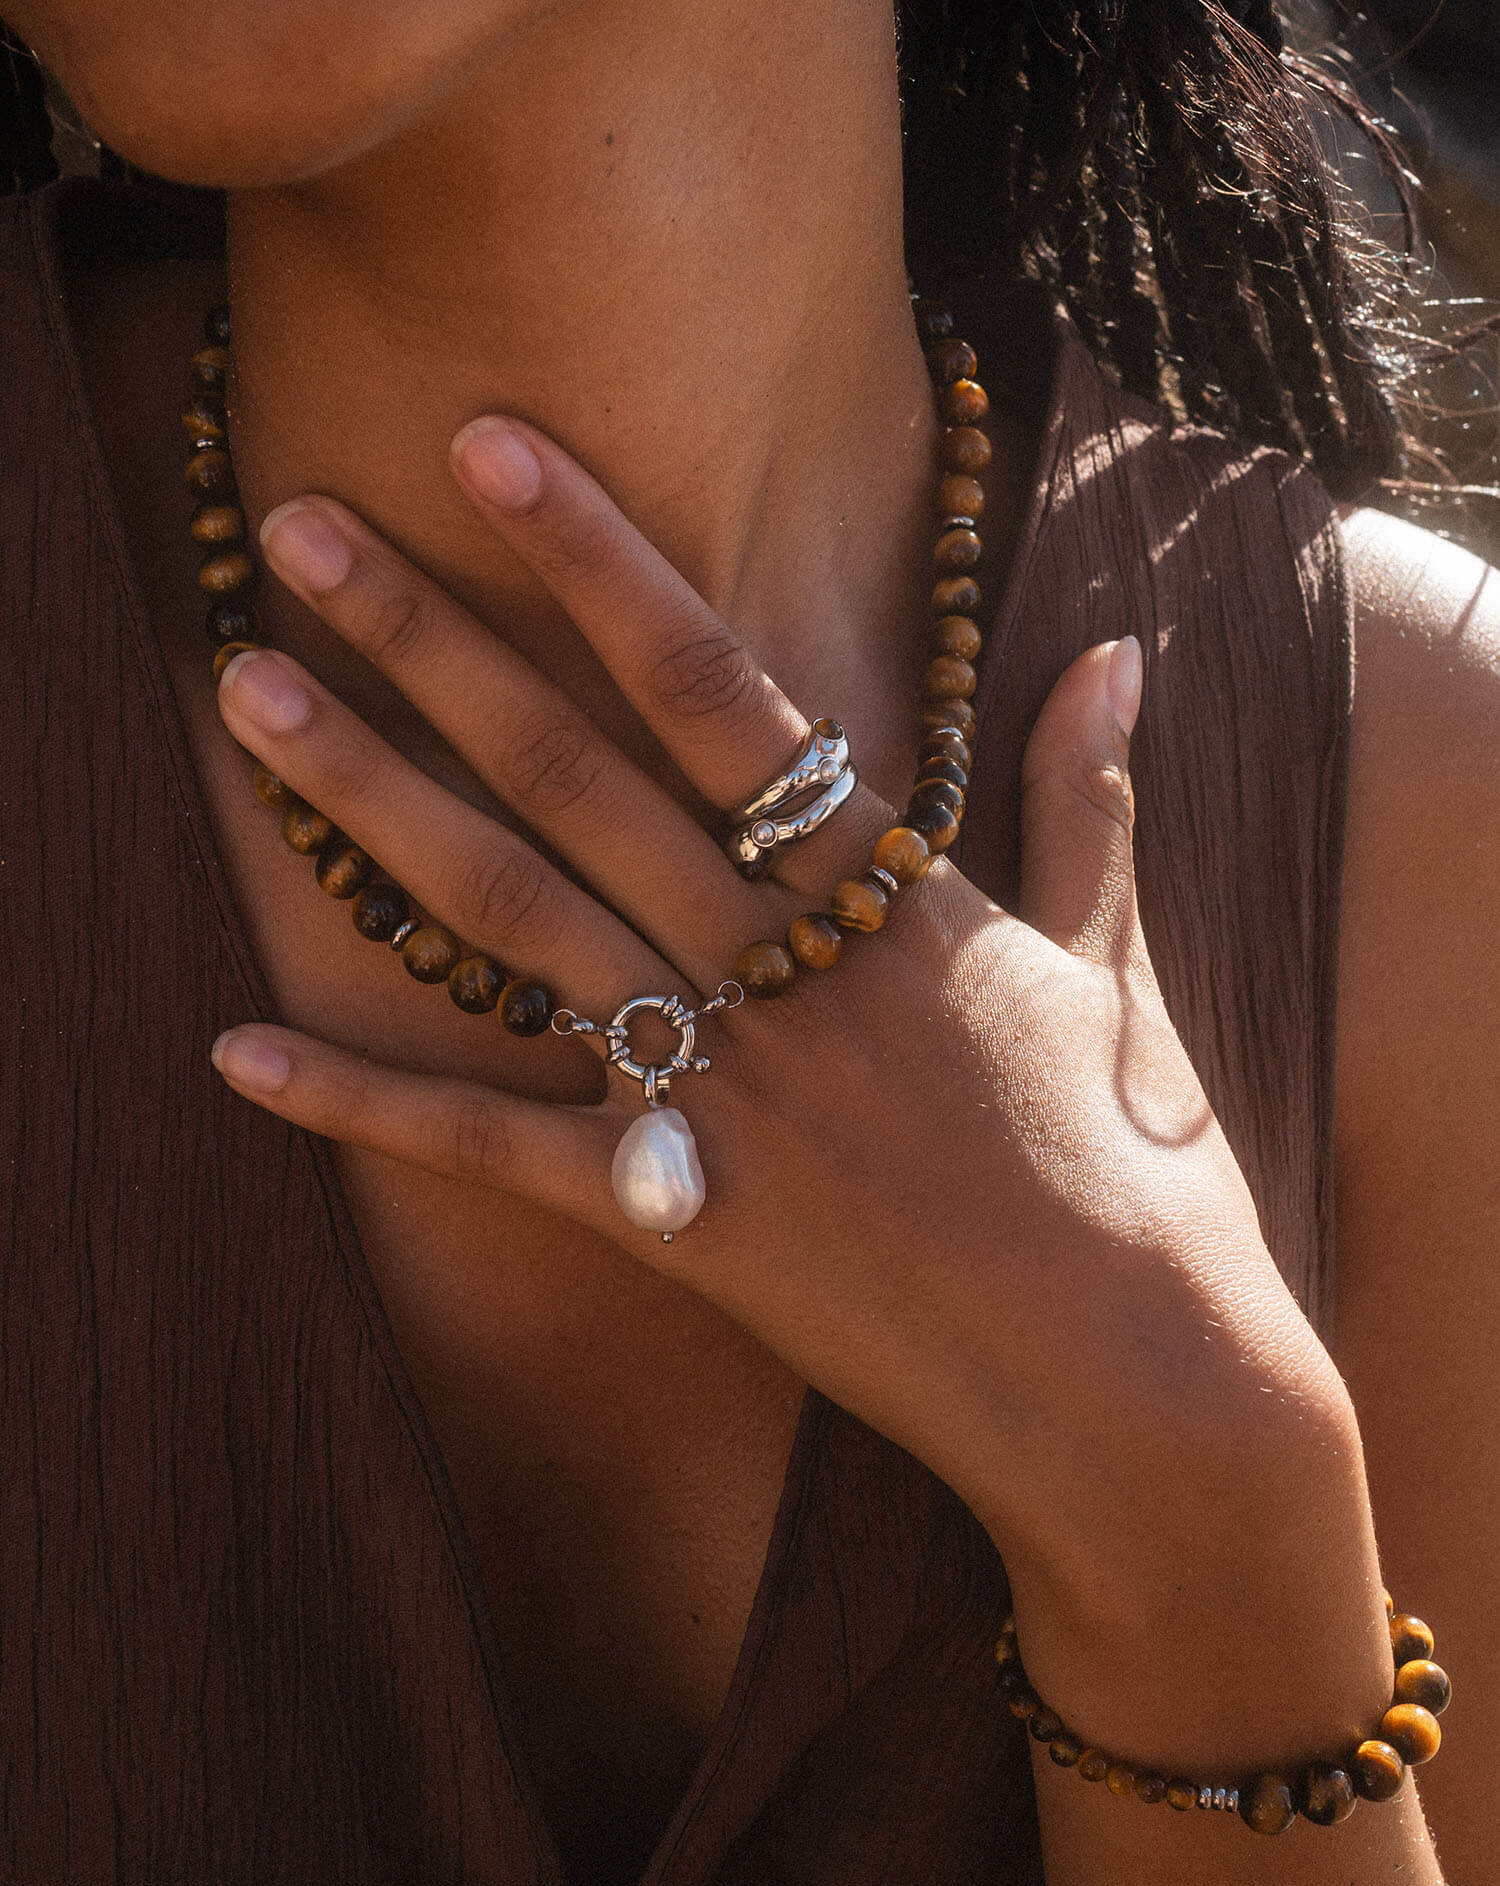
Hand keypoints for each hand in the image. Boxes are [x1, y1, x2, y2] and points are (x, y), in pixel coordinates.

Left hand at [211, 415, 1361, 1714]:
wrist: (1129, 1375)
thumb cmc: (1132, 1164)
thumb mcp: (1113, 963)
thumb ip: (1084, 803)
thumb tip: (1120, 655)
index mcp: (884, 896)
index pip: (718, 694)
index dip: (600, 564)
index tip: (493, 451)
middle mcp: (777, 972)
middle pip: (574, 779)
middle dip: (435, 643)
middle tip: (300, 534)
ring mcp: (717, 1091)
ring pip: (515, 921)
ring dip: (372, 806)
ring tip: (248, 701)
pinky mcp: (675, 1214)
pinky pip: (495, 1151)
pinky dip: (367, 1104)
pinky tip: (236, 1055)